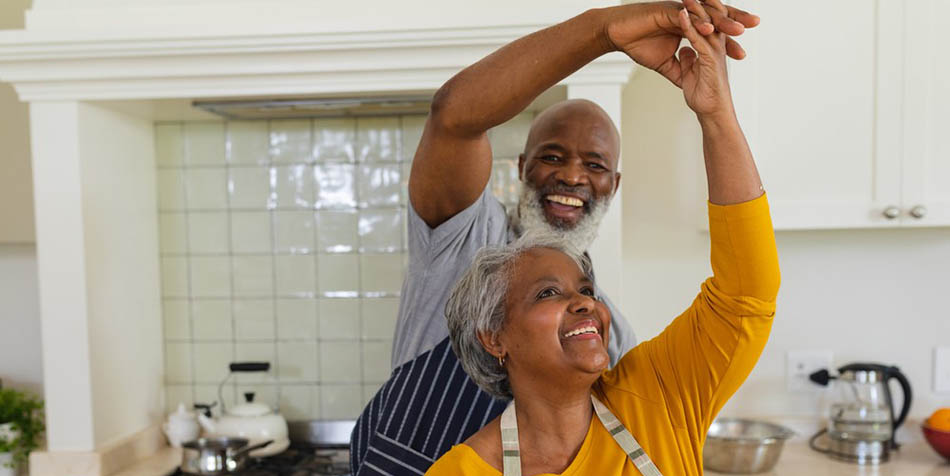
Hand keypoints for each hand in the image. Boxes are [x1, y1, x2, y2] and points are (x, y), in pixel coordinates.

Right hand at [605, 1, 758, 83]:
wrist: (616, 34)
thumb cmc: (636, 44)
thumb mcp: (663, 64)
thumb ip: (678, 69)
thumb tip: (687, 81)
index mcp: (687, 26)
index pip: (712, 33)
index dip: (727, 41)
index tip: (741, 53)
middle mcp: (685, 16)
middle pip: (714, 18)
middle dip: (735, 21)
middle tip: (755, 24)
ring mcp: (677, 10)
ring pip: (704, 14)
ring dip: (722, 21)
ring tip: (738, 28)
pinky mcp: (666, 9)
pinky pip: (686, 15)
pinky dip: (698, 21)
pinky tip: (709, 28)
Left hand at [673, 2, 735, 118]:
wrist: (713, 114)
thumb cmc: (705, 97)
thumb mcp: (691, 74)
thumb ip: (688, 61)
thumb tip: (684, 51)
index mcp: (712, 48)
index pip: (706, 22)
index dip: (697, 9)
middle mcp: (716, 46)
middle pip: (711, 17)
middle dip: (700, 2)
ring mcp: (715, 52)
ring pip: (706, 24)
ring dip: (694, 9)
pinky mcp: (710, 60)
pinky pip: (699, 39)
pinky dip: (690, 27)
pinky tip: (681, 16)